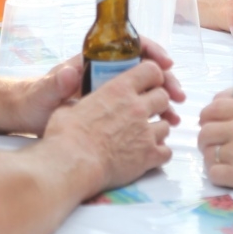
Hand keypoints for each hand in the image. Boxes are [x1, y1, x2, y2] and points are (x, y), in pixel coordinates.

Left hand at [14, 37, 184, 133]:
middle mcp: (106, 71)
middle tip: (178, 96)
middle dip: (165, 80)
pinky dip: (154, 114)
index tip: (166, 64)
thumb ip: (55, 83)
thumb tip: (68, 72)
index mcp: (94, 60)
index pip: (131, 46)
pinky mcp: (111, 109)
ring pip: (146, 89)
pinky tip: (163, 126)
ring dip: (164, 99)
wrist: (27, 118)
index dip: (152, 51)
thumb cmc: (34, 101)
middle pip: (145, 69)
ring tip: (175, 115)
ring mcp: (110, 90)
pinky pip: (138, 106)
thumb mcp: (44, 93)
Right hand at [47, 60, 172, 189]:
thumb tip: (73, 105)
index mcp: (119, 90)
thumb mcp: (68, 109)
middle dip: (157, 103)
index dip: (153, 76)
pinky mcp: (149, 155)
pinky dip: (160, 153)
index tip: (149, 83)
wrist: (72, 163)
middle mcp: (137, 107)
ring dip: (158, 129)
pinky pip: (167, 151)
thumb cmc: (65, 136)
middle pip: (163, 96)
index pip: (151, 69)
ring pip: (167, 124)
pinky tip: (149, 156)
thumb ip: (80, 103)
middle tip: (147, 112)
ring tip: (145, 136)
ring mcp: (146, 131)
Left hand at [197, 89, 232, 196]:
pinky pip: (214, 174)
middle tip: (213, 143)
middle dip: (206, 137)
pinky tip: (225, 174)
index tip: (211, 121)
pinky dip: (216, 174)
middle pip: (205, 131)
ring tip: (219, 160)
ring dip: (210, 157)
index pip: (213, 107)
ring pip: (207, 153)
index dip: (208, 115)